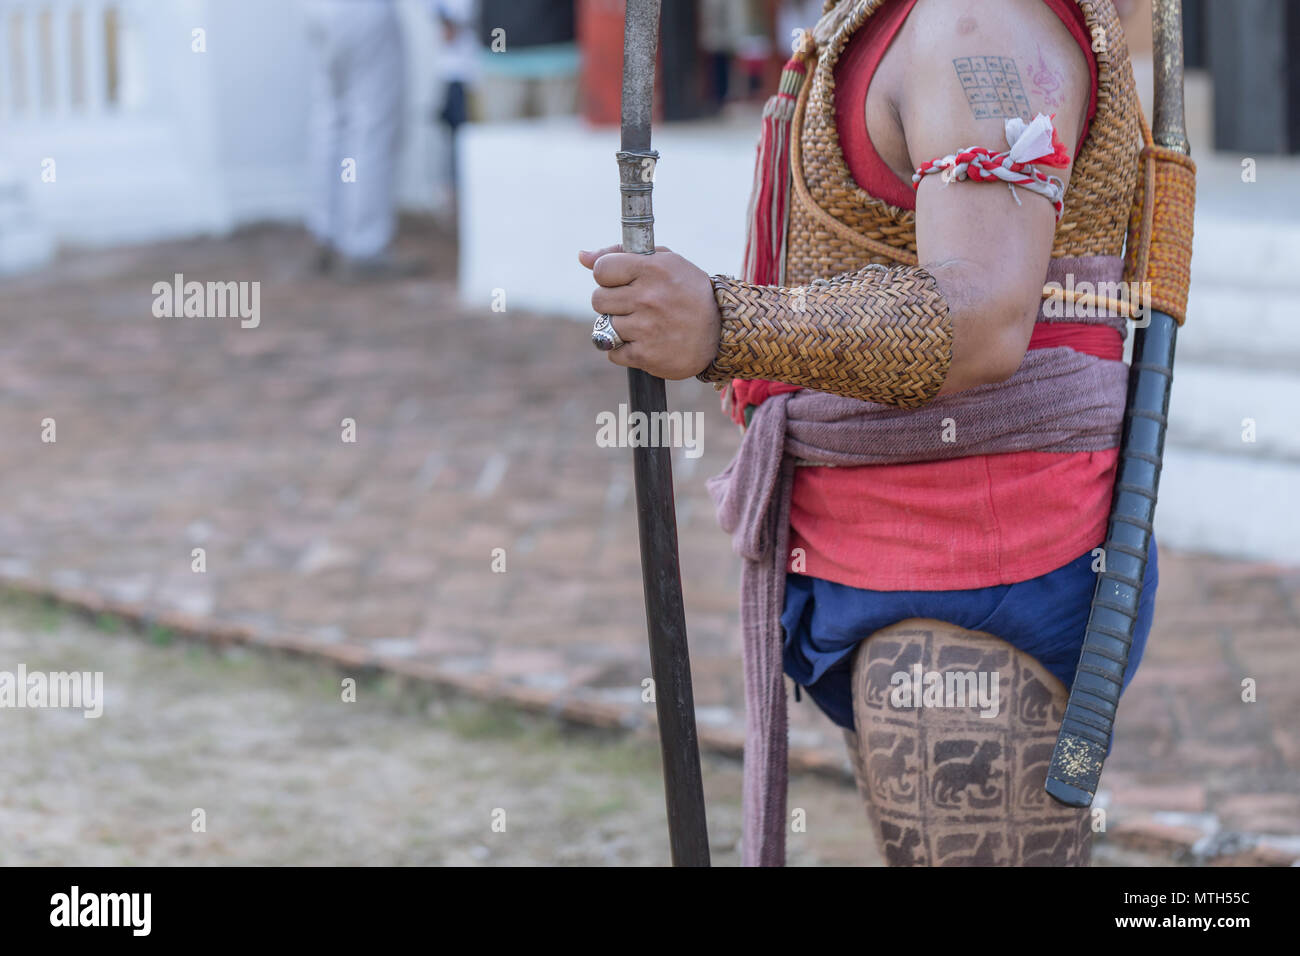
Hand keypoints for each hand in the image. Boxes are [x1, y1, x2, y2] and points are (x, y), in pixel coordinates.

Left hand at [579, 244, 720, 379]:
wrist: (721, 332)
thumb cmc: (689, 292)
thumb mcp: (664, 262)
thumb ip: (621, 254)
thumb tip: (582, 256)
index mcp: (652, 270)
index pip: (601, 270)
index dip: (608, 276)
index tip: (622, 282)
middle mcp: (648, 298)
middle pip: (598, 299)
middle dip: (611, 303)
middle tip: (633, 305)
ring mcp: (646, 328)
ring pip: (604, 327)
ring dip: (618, 328)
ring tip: (642, 325)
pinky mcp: (646, 355)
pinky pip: (612, 353)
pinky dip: (623, 350)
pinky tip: (643, 343)